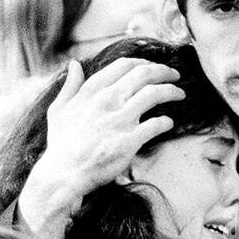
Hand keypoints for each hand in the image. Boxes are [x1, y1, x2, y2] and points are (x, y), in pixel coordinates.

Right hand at [18, 58, 183, 238]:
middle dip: (164, 71)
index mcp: (92, 91)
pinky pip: (156, 124)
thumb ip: (70, 86)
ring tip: (180, 94)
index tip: (153, 67)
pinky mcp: (129, 141)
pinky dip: (166, 121)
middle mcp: (107, 100)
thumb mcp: (58, 110)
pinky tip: (169, 123)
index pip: (124, 65)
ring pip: (155, 94)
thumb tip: (75, 64)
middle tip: (175, 75)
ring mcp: (120, 120)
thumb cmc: (61, 144)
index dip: (143, 63)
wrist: (64, 175)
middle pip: (144, 74)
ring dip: (172, 91)